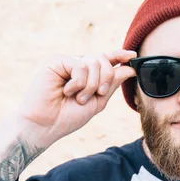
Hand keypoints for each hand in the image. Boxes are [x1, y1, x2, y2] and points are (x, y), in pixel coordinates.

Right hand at [17, 50, 135, 147]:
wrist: (46, 125)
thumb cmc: (68, 117)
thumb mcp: (98, 102)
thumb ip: (112, 84)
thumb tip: (130, 68)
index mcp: (88, 75)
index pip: (106, 60)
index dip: (119, 55)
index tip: (133, 55)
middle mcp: (78, 66)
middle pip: (104, 60)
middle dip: (107, 79)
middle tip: (98, 94)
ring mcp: (67, 62)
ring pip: (94, 63)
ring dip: (91, 85)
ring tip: (77, 98)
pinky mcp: (57, 61)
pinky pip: (80, 65)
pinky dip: (78, 83)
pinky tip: (66, 91)